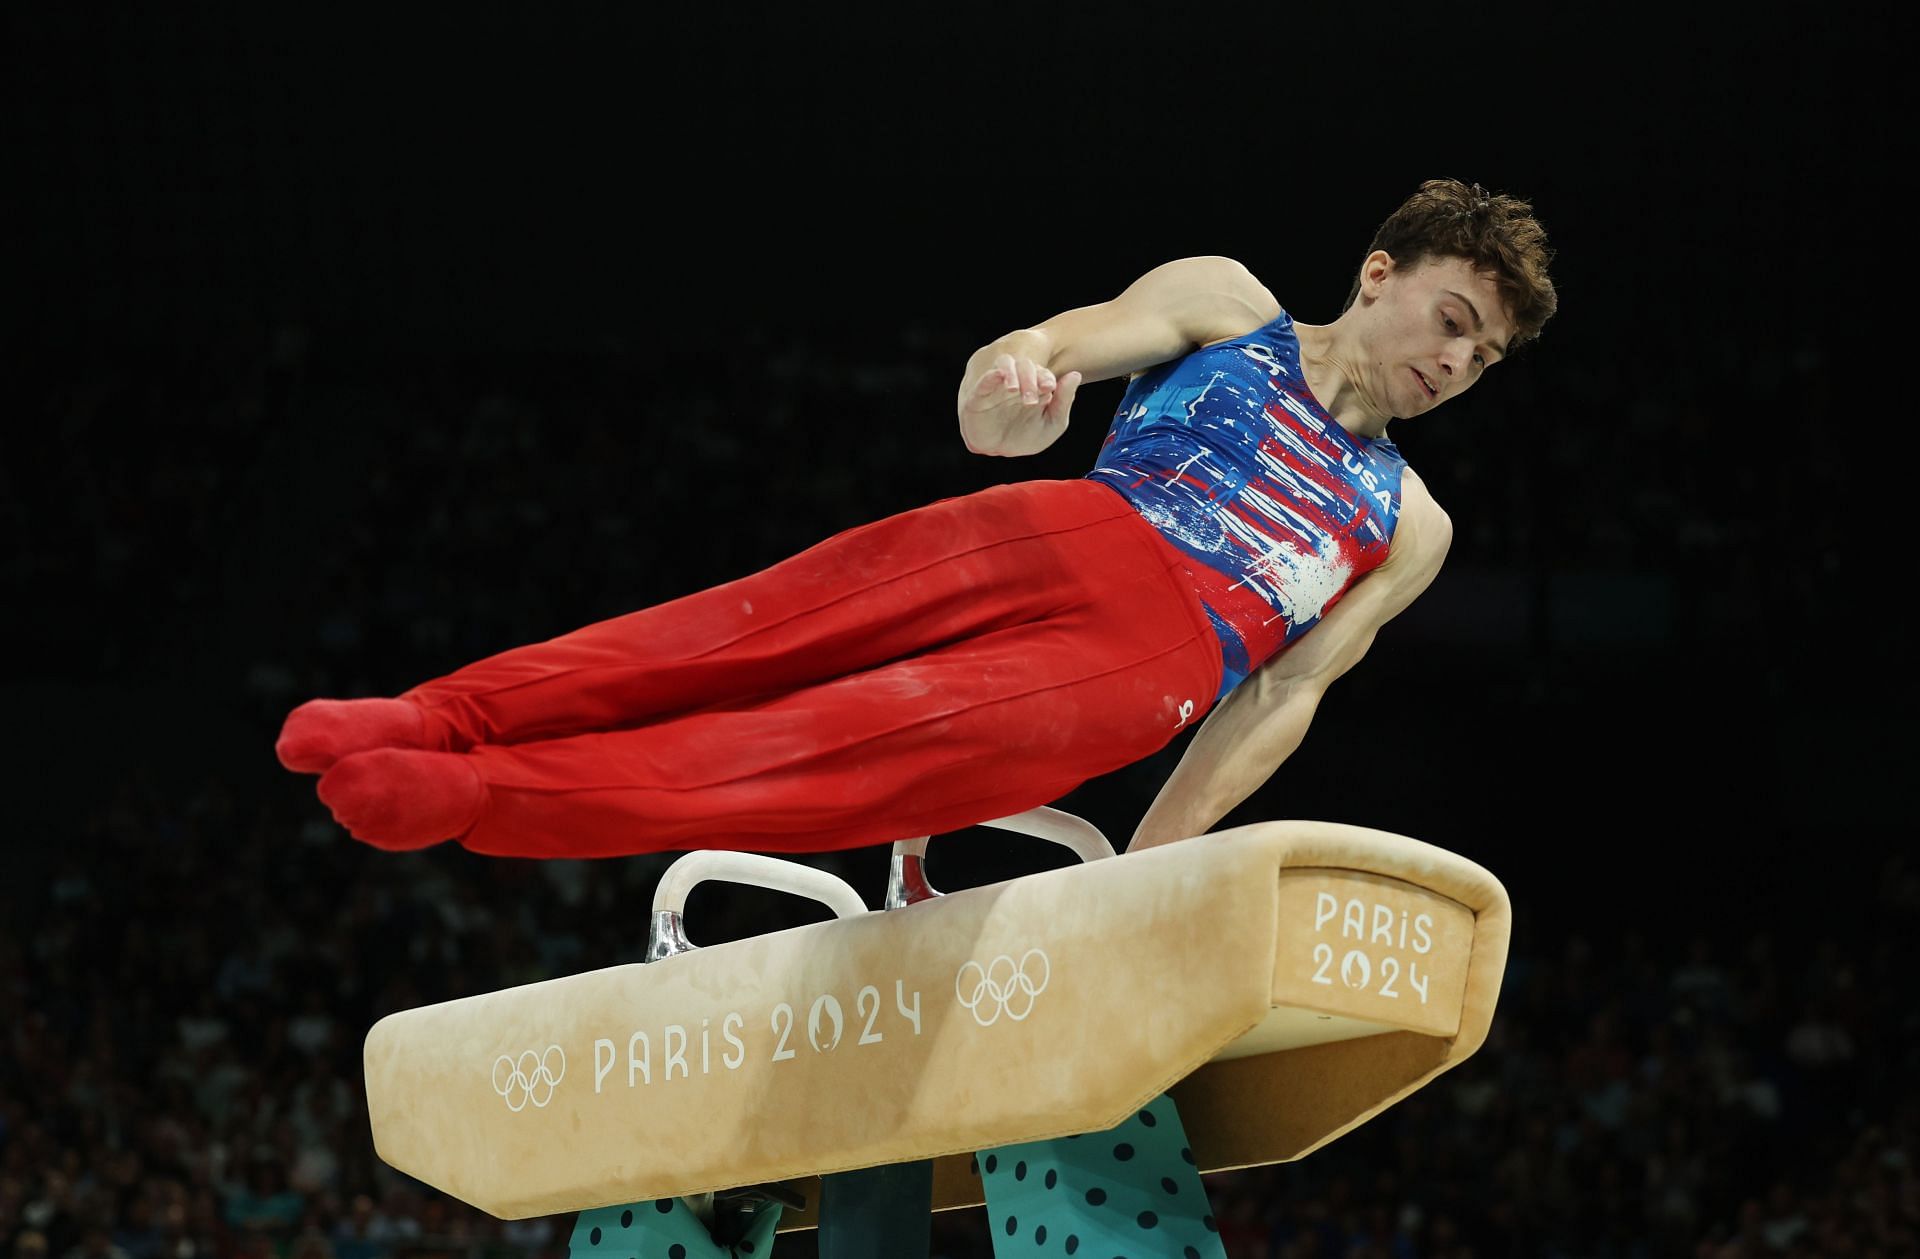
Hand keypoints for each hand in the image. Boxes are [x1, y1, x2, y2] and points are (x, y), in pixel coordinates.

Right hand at [960, 354, 1083, 454]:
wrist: (1000, 450)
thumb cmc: (1026, 436)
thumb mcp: (1052, 423)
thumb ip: (1064, 401)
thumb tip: (1076, 374)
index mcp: (1035, 385)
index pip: (1042, 374)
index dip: (1046, 377)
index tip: (1051, 386)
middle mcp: (1017, 381)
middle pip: (1024, 368)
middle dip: (1030, 378)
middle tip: (1035, 393)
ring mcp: (997, 387)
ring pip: (1004, 367)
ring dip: (1011, 374)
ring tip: (1015, 389)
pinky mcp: (978, 397)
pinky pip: (983, 383)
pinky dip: (990, 377)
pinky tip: (998, 377)